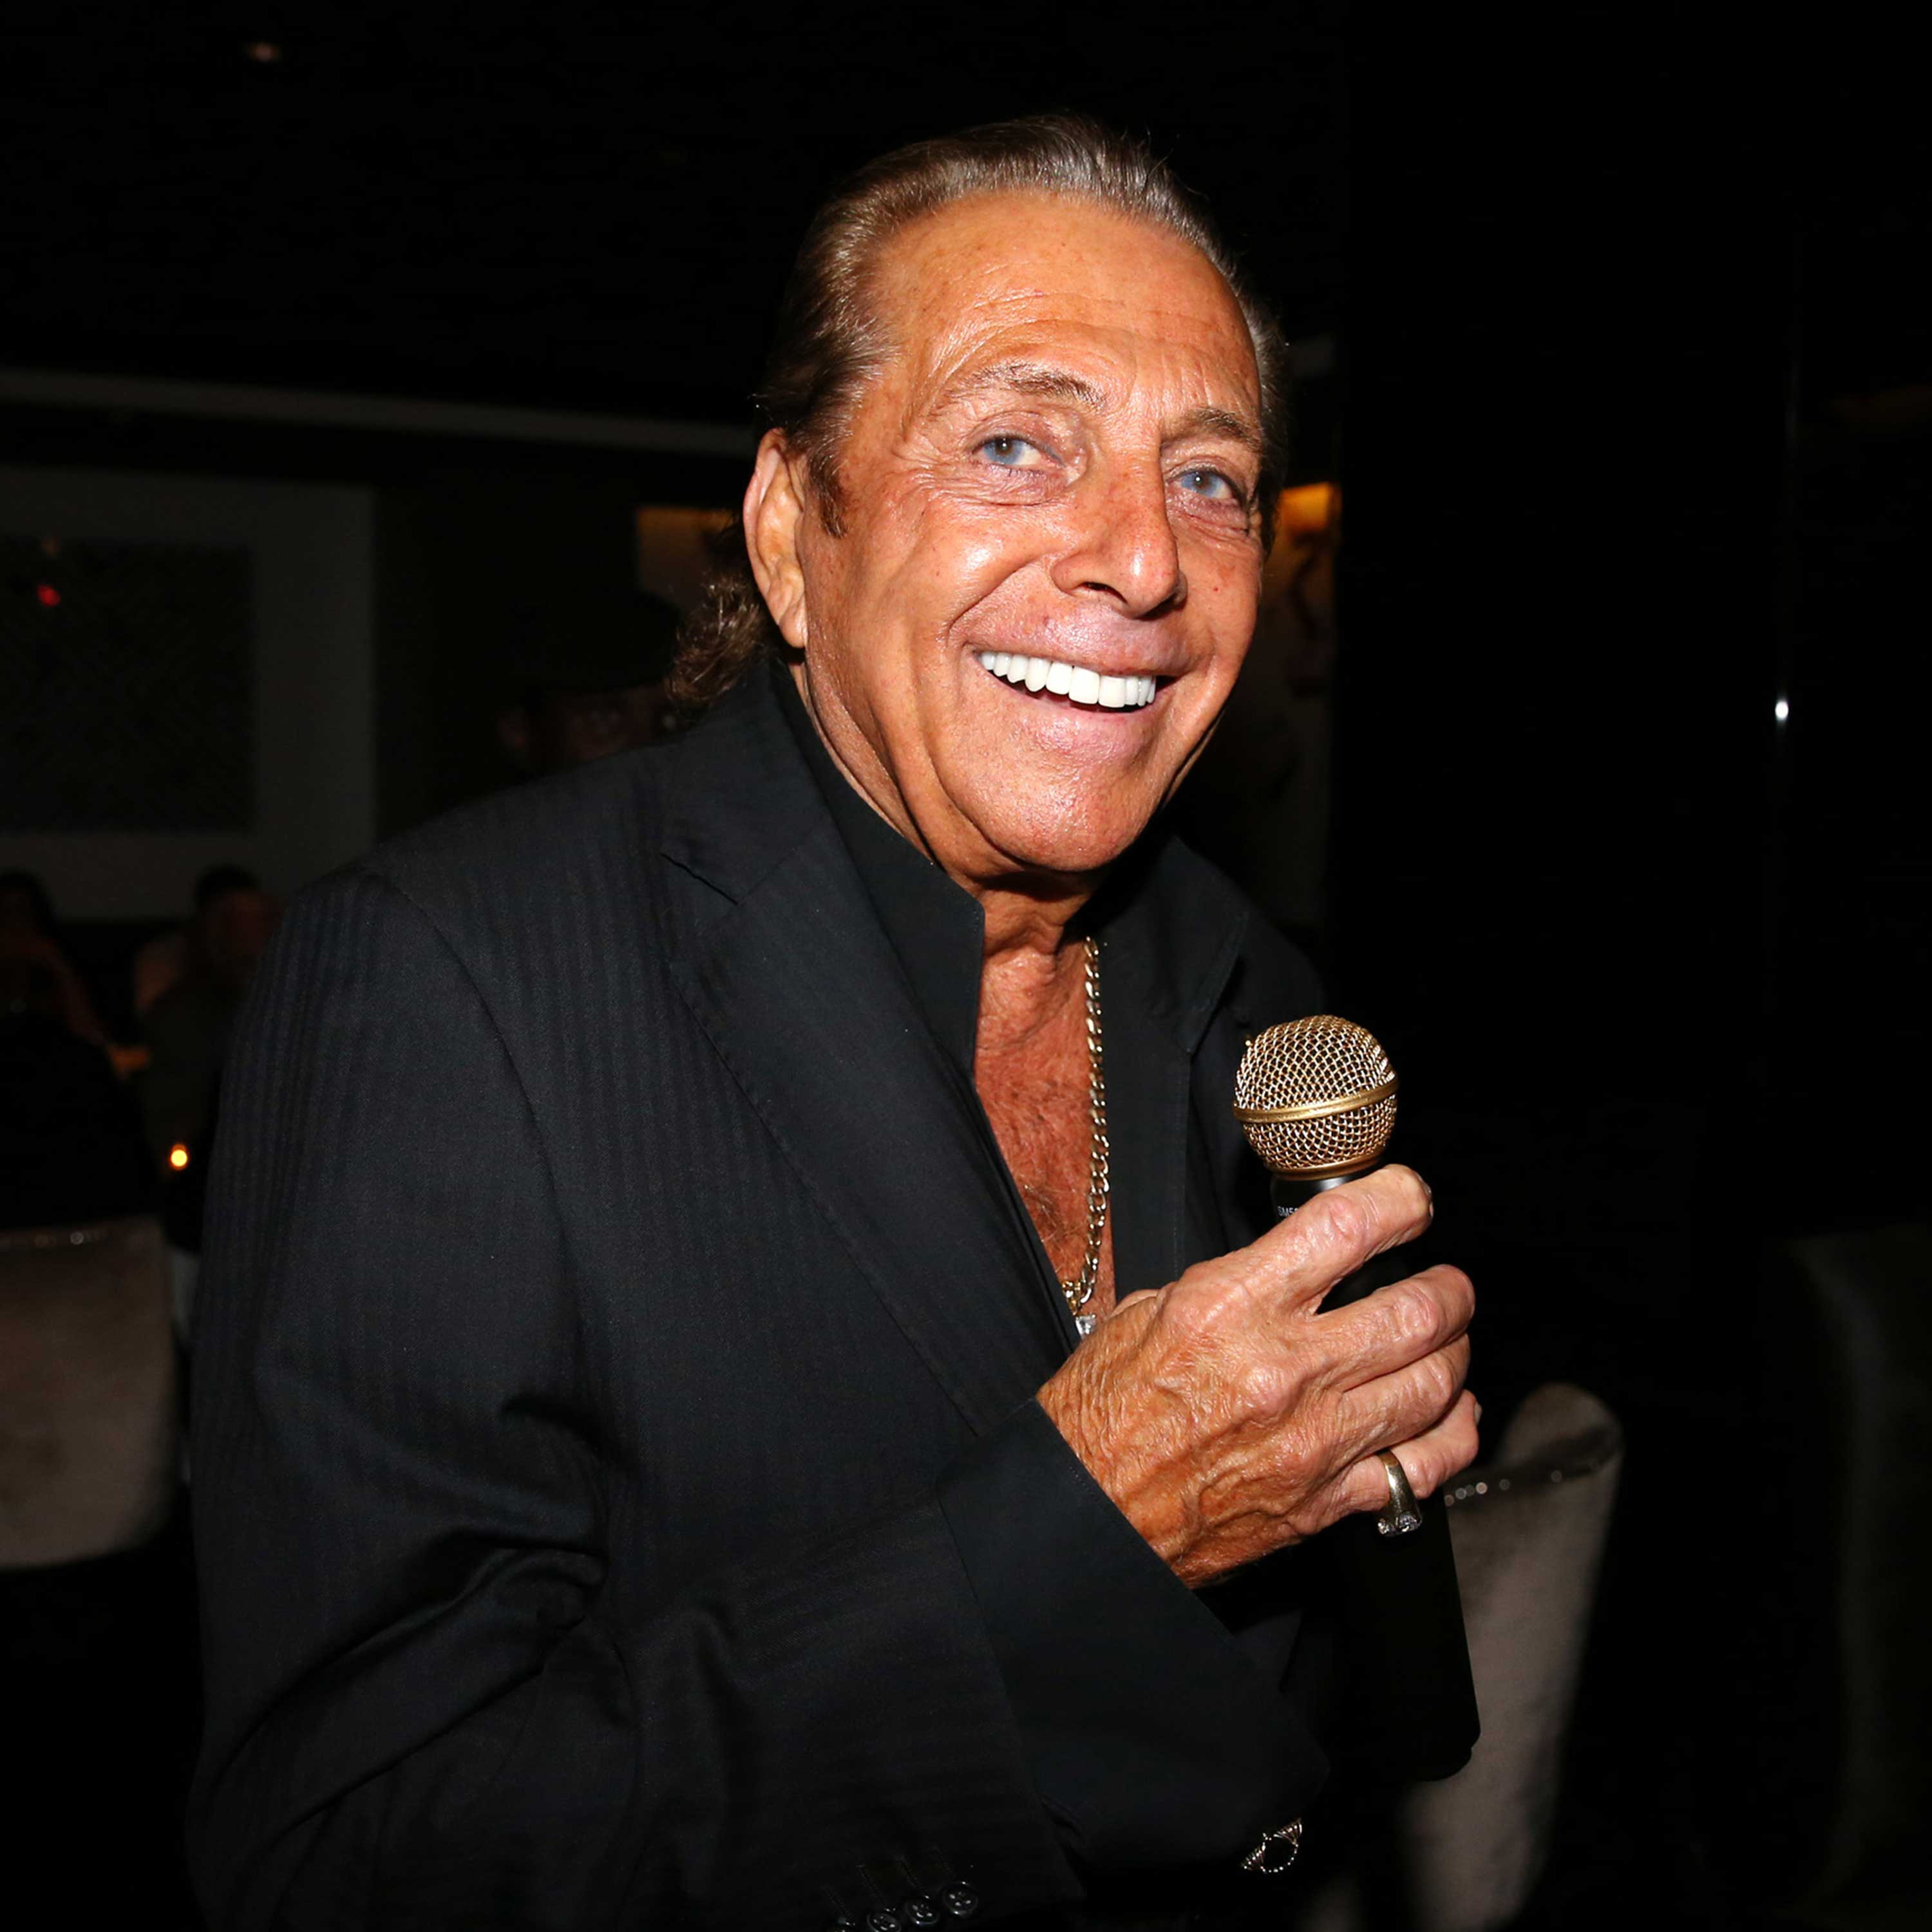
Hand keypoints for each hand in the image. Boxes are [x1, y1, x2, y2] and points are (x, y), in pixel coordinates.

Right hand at [1036, 1165, 1477, 1586]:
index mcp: (1232, 1307)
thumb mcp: (1144, 1312)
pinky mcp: (1327, 1501)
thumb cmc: (1100, 1415)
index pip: (1347, 1229)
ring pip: (1434, 1383)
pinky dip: (1454, 1434)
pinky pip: (1425, 1467)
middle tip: (1446, 1281)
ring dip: (1456, 1352)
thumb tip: (1288, 1265)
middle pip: (1416, 1310)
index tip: (1411, 1199)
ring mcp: (1314, 1440)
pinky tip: (1451, 1413)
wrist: (1087, 1517)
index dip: (1399, 1200)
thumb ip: (1228, 1282)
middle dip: (1448, 1287)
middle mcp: (1284, 1369)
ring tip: (1449, 1339)